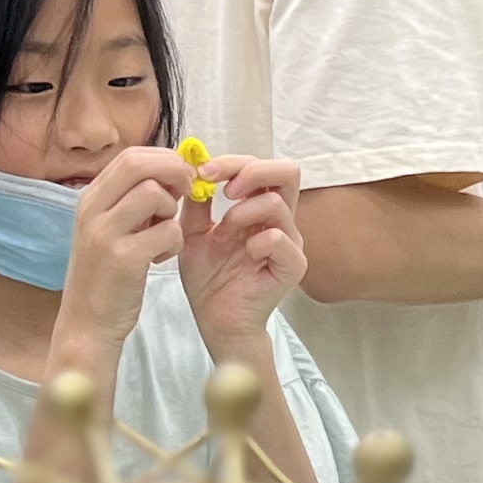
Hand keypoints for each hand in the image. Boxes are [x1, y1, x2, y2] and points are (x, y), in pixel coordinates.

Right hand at [57, 147, 194, 349]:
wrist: (87, 322)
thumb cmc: (107, 274)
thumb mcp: (110, 228)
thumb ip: (132, 200)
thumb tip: (172, 172)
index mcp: (90, 198)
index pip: (131, 156)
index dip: (164, 160)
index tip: (181, 179)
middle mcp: (92, 210)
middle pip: (140, 164)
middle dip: (174, 172)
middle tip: (186, 194)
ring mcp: (105, 233)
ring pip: (154, 193)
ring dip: (172, 211)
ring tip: (164, 235)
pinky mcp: (123, 259)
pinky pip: (167, 231)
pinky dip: (174, 242)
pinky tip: (161, 258)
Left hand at [177, 153, 305, 347]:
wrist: (215, 320)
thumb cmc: (209, 278)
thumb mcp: (193, 232)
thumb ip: (196, 202)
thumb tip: (190, 166)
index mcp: (259, 207)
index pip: (260, 166)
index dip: (232, 163)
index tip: (203, 172)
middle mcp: (280, 220)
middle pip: (287, 171)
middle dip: (250, 172)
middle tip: (224, 191)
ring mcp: (289, 242)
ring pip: (276, 203)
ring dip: (240, 214)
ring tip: (221, 237)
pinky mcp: (292, 266)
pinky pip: (279, 238)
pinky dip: (256, 241)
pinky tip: (242, 255)